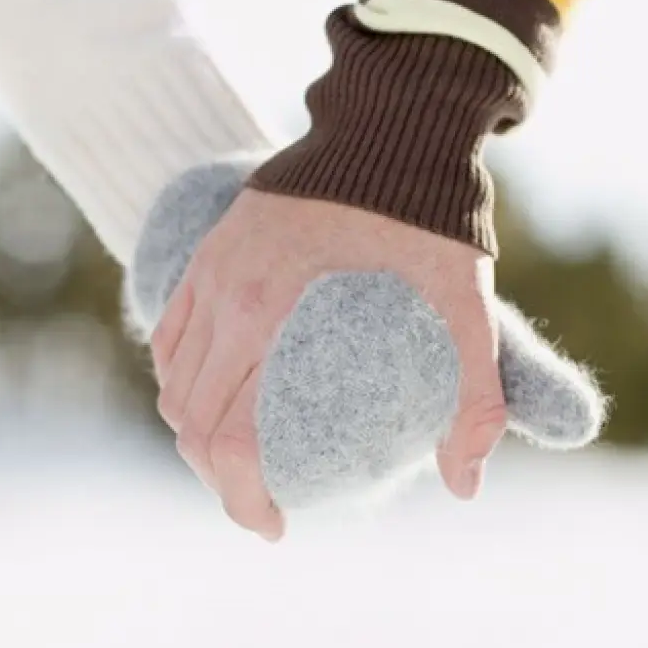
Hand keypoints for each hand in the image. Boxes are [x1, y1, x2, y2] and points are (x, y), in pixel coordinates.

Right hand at [150, 189, 505, 541]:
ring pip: (172, 381)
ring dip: (196, 433)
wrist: (396, 121)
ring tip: (243, 456)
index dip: (241, 500)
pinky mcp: (210, 249)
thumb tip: (464, 486)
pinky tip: (220, 396)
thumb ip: (476, 398)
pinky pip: (173, 333)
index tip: (276, 526)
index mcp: (270, 318)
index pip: (225, 439)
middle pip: (187, 422)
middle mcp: (224, 297)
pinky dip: (183, 380)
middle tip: (264, 500)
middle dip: (216, 479)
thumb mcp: (468, 309)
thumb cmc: (433, 214)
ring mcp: (209, 270)